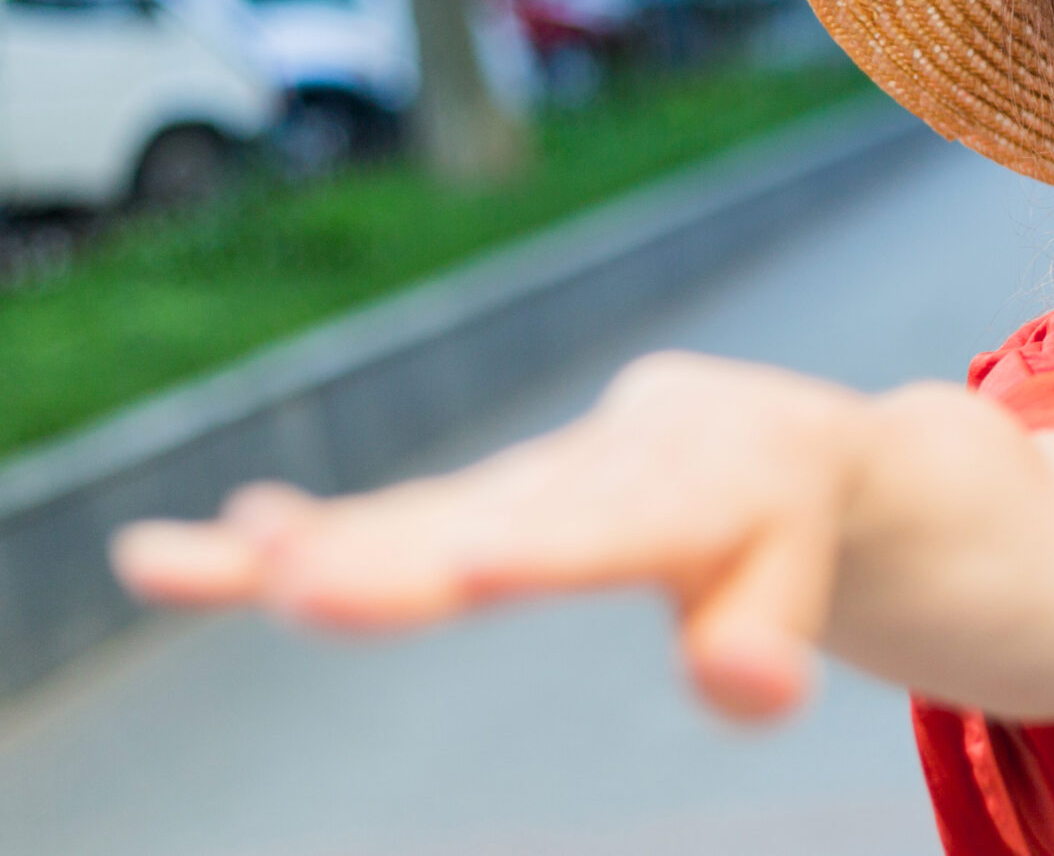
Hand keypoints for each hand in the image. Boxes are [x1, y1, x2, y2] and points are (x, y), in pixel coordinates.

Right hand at [112, 351, 870, 723]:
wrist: (776, 440)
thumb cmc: (788, 532)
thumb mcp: (801, 584)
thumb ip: (766, 643)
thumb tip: (749, 690)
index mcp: (691, 487)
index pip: (613, 529)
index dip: (546, 549)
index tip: (473, 569)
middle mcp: (594, 469)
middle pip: (485, 519)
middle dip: (392, 558)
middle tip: (297, 588)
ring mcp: (529, 478)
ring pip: (410, 516)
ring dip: (302, 548)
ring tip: (175, 565)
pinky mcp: (486, 495)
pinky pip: (387, 519)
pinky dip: (299, 538)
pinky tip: (191, 551)